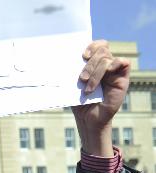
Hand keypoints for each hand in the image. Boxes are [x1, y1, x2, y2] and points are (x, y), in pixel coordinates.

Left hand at [73, 41, 130, 155]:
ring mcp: (115, 71)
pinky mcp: (123, 78)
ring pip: (107, 58)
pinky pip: (123, 63)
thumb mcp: (72, 84)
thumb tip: (59, 58)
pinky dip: (112, 67)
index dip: (92, 45)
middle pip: (102, 49)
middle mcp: (106, 64)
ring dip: (95, 73)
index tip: (82, 55)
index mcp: (94, 63)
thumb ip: (71, 70)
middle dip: (90, 63)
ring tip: (87, 88)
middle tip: (81, 79)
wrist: (87, 119)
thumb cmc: (78, 101)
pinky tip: (104, 79)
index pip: (98, 44)